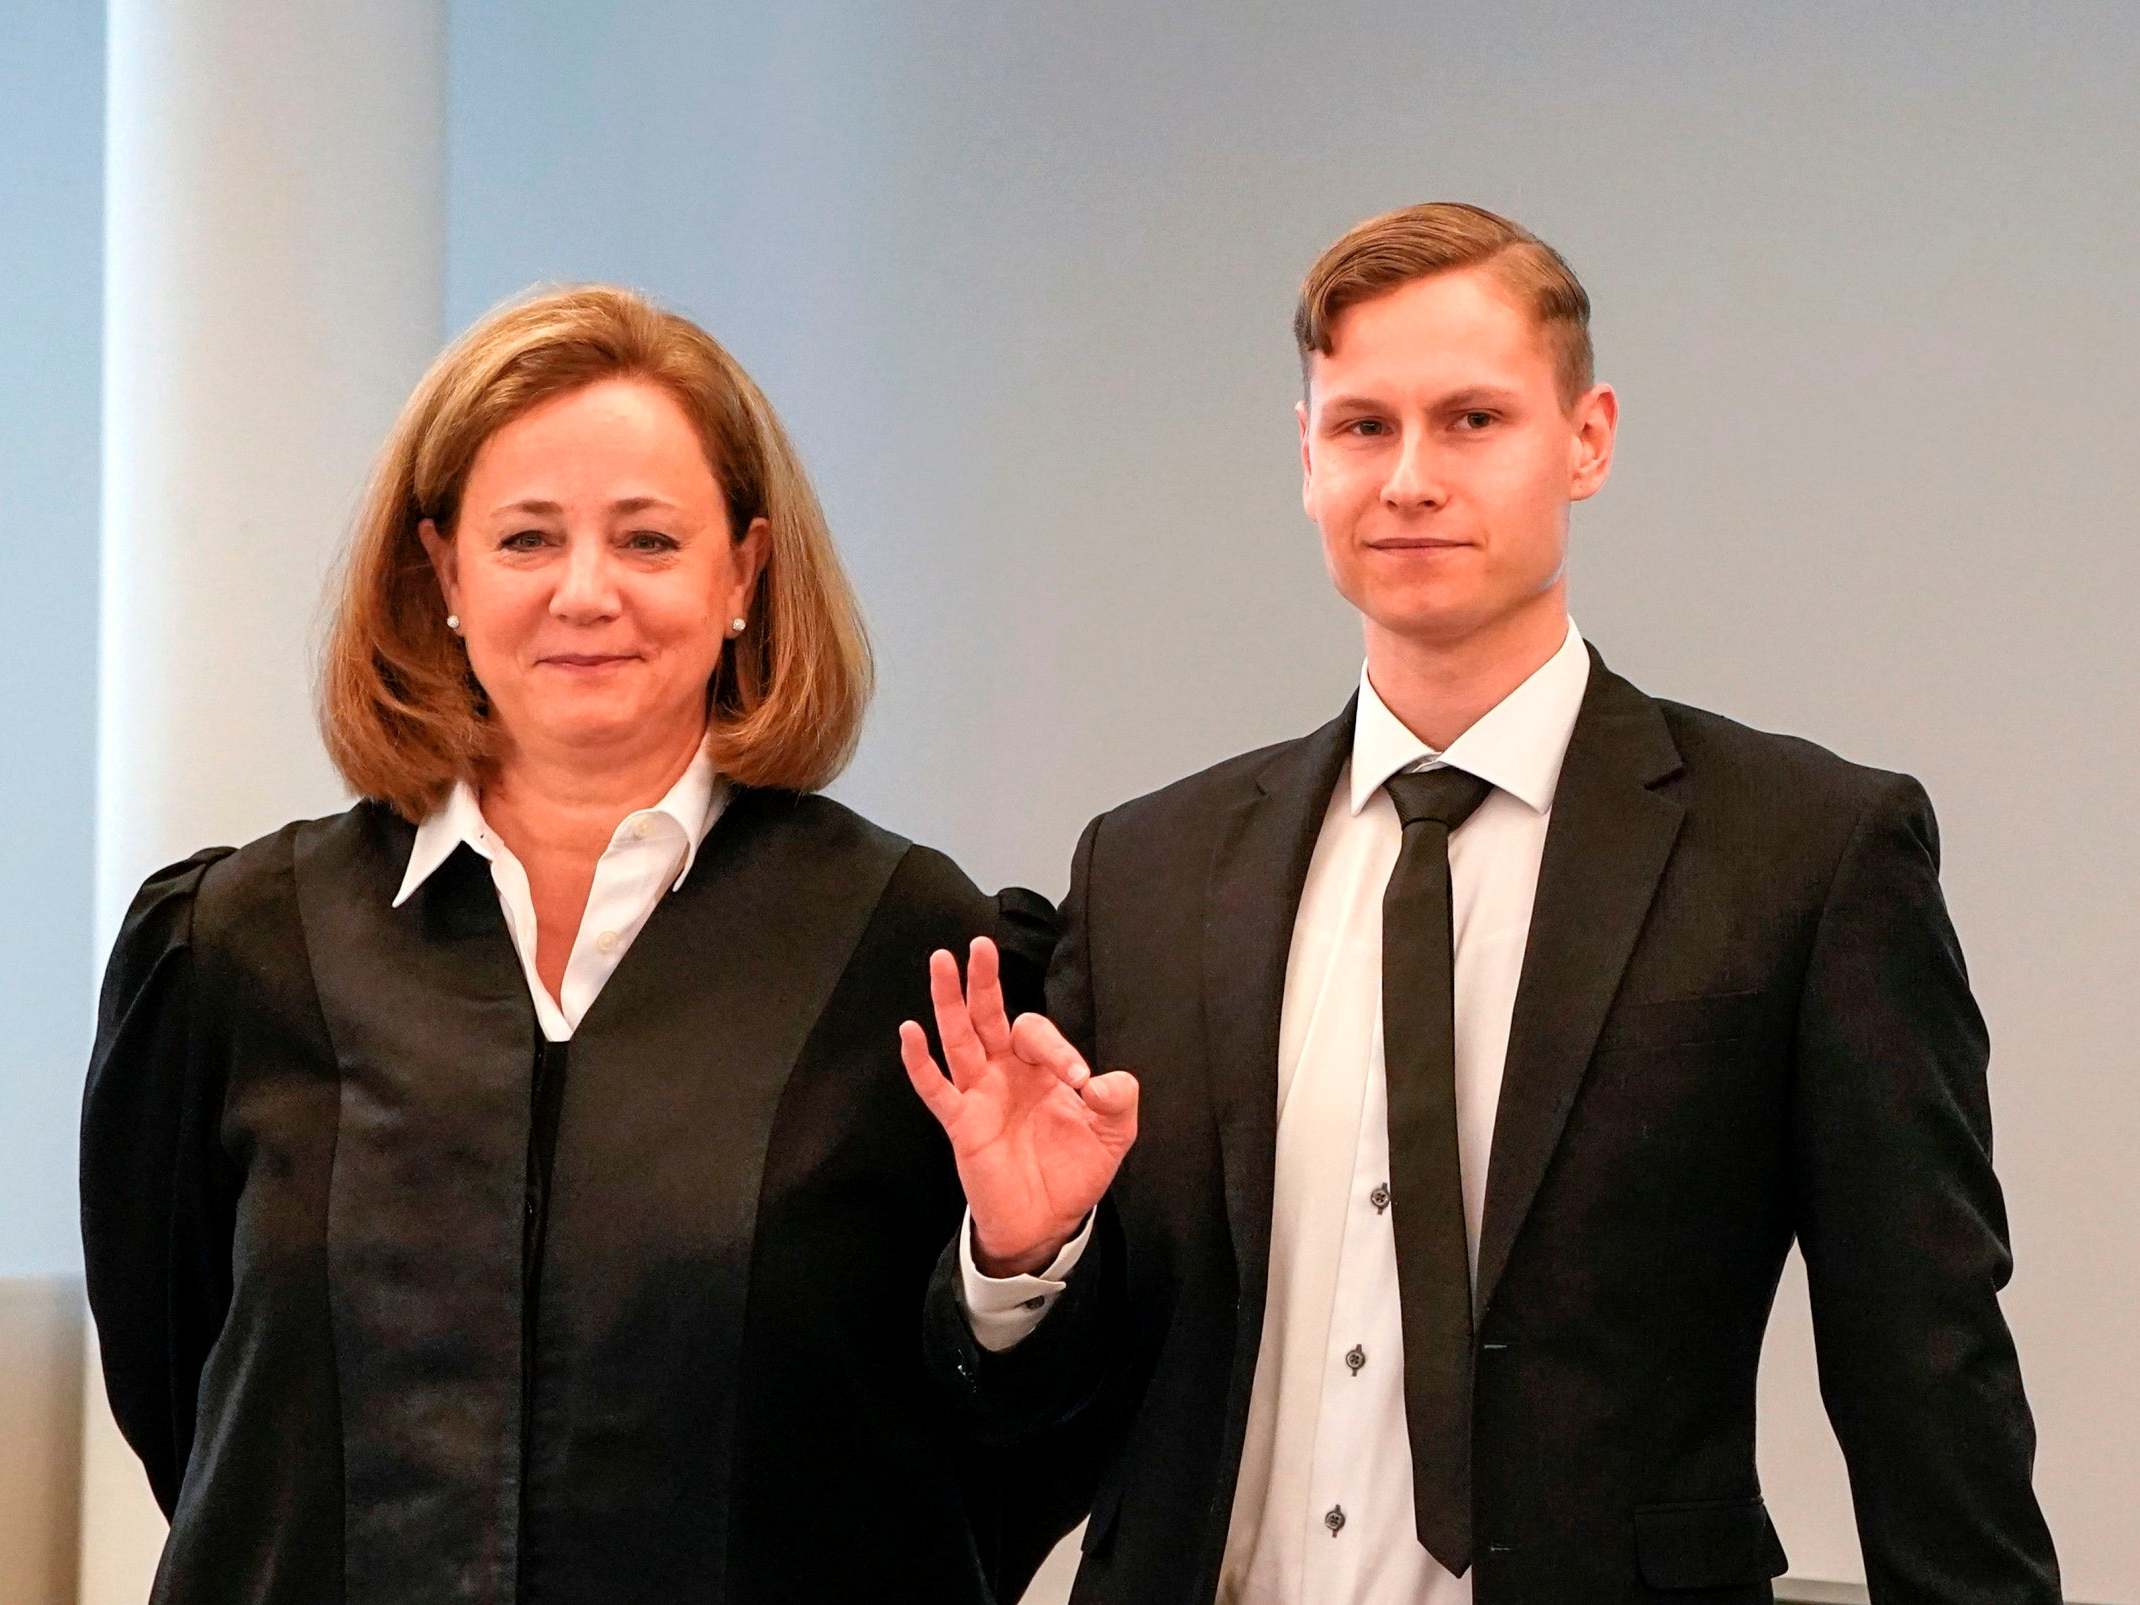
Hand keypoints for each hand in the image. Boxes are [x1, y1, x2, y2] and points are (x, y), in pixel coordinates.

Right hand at [900, 936, 1138, 1276]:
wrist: (1047, 1222)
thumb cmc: (1075, 1170)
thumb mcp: (1113, 1132)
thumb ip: (1117, 1100)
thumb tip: (1102, 1081)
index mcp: (1039, 1067)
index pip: (1038, 1034)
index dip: (1060, 1050)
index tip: (1082, 1083)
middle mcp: (1005, 1072)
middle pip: (989, 1016)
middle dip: (985, 981)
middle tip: (980, 946)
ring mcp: (980, 1095)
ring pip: (960, 1039)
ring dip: (949, 1002)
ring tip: (941, 962)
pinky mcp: (962, 1124)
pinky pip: (936, 1089)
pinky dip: (920, 1062)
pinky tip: (910, 1032)